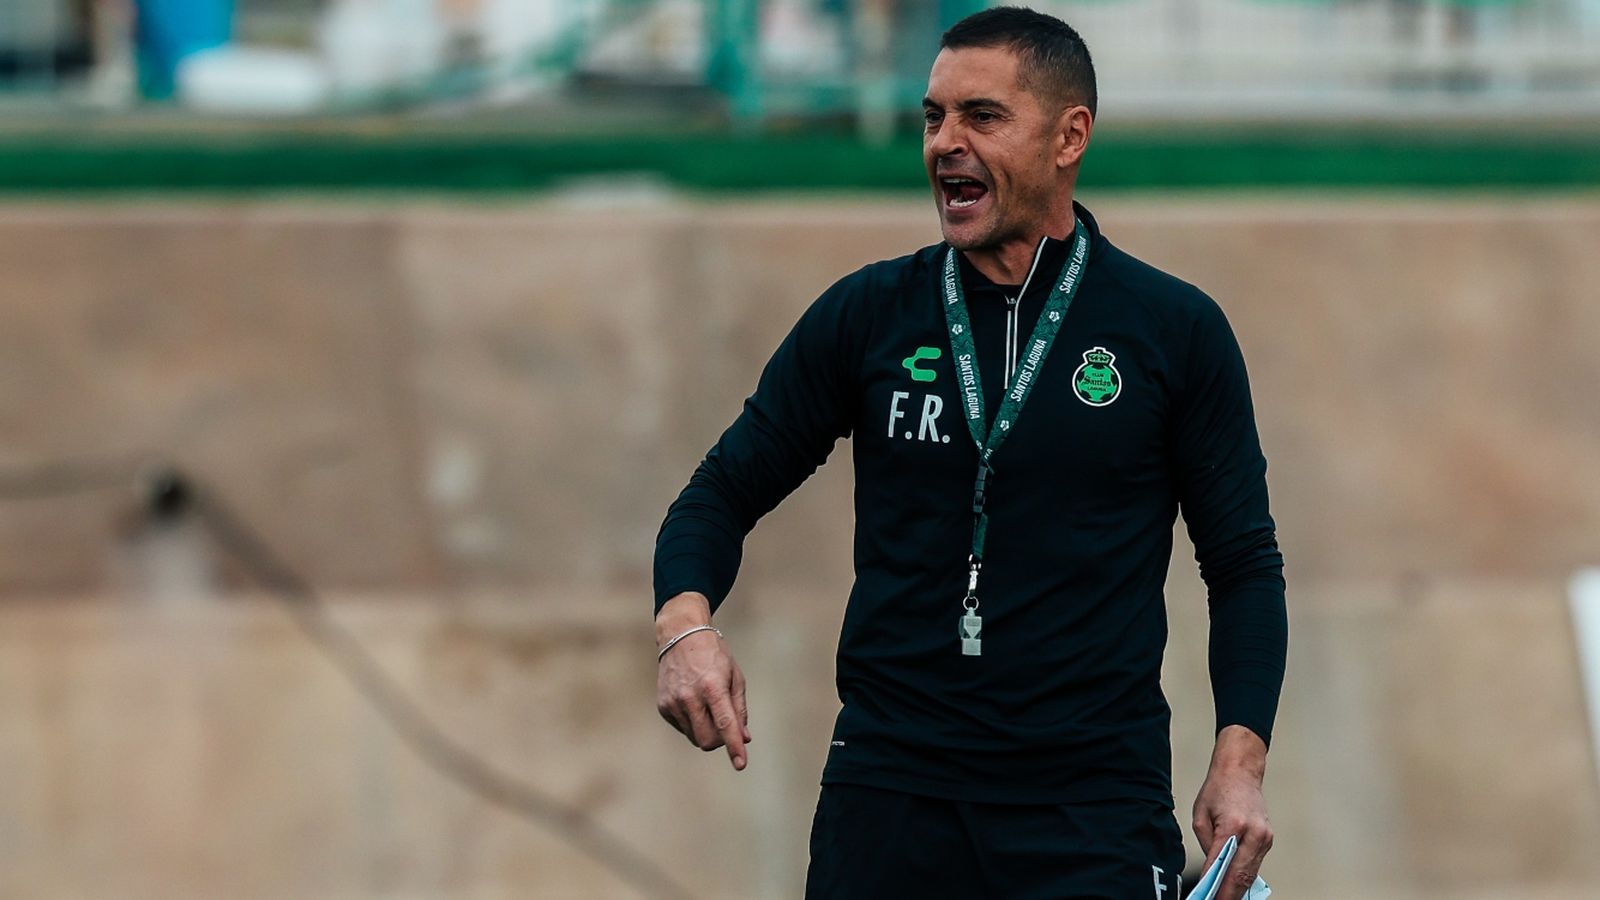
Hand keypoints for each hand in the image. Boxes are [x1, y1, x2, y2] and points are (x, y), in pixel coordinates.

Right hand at [654, 592, 750, 769]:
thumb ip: (740, 709)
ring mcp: (673, 703)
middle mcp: (690, 697)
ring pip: (694, 737)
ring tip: (708, 706)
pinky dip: (692, 723)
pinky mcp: (663, 706)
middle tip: (725, 725)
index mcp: (713, 687)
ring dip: (706, 730)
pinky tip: (693, 702)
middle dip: (720, 740)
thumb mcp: (734, 677)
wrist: (681, 636)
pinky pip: (683, 728)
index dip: (734, 747)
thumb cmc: (714, 656)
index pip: (725, 724)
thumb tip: (744, 737)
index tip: (740, 765)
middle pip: (707, 740)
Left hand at [1192, 725, 1273, 899]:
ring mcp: (1264, 837)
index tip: (1206, 897)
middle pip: (1241, 874)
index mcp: (1234, 825)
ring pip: (1251, 873)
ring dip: (1237, 889)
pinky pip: (1255, 864)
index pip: (1222, 863)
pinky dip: (1244, 876)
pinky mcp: (1268, 839)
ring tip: (1222, 898)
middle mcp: (1254, 833)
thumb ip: (1206, 844)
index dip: (1214, 885)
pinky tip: (1233, 886)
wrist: (1241, 772)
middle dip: (1228, 894)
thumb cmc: (1218, 790)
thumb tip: (1212, 869)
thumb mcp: (1200, 815)